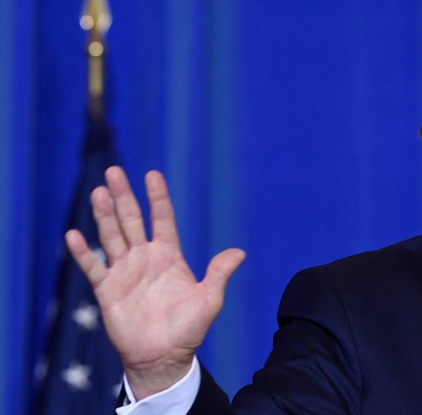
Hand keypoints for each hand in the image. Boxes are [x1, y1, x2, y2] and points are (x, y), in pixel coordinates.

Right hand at [65, 166, 244, 399]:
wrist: (163, 357)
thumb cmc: (188, 329)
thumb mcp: (209, 300)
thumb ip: (219, 274)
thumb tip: (239, 252)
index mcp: (169, 256)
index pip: (162, 219)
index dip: (158, 198)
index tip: (153, 174)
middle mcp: (144, 258)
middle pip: (131, 220)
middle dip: (124, 196)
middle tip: (114, 171)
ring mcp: (124, 272)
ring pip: (111, 236)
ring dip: (104, 215)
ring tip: (98, 193)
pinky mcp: (107, 290)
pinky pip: (93, 267)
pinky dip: (83, 253)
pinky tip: (73, 235)